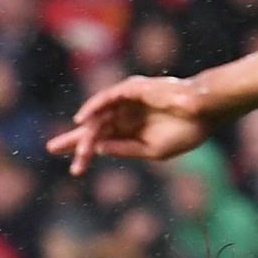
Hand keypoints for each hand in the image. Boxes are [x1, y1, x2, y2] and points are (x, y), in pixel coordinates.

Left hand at [48, 76, 216, 174]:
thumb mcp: (152, 150)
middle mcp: (126, 116)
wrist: (205, 113)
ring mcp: (128, 102)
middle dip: (75, 141)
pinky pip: (108, 98)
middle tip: (51, 149)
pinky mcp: (133, 90)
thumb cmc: (185, 132)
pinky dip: (94, 106)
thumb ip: (126, 149)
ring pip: (99, 117)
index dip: (86, 151)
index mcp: (132, 132)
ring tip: (75, 149)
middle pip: (94, 129)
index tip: (74, 167)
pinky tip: (83, 119)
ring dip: (86, 133)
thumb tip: (100, 149)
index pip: (103, 141)